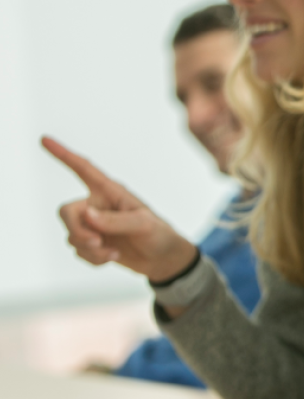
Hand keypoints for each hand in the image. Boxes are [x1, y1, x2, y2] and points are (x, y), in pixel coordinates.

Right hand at [42, 136, 196, 281]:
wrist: (163, 259)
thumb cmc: (159, 234)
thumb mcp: (143, 225)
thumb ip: (116, 221)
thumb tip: (87, 216)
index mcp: (110, 192)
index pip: (84, 169)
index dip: (63, 154)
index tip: (44, 139)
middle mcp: (97, 205)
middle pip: (66, 212)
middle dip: (77, 230)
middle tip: (96, 241)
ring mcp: (93, 224)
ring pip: (71, 235)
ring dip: (89, 248)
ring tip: (112, 252)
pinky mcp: (92, 242)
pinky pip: (78, 250)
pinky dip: (92, 258)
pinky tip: (112, 257)